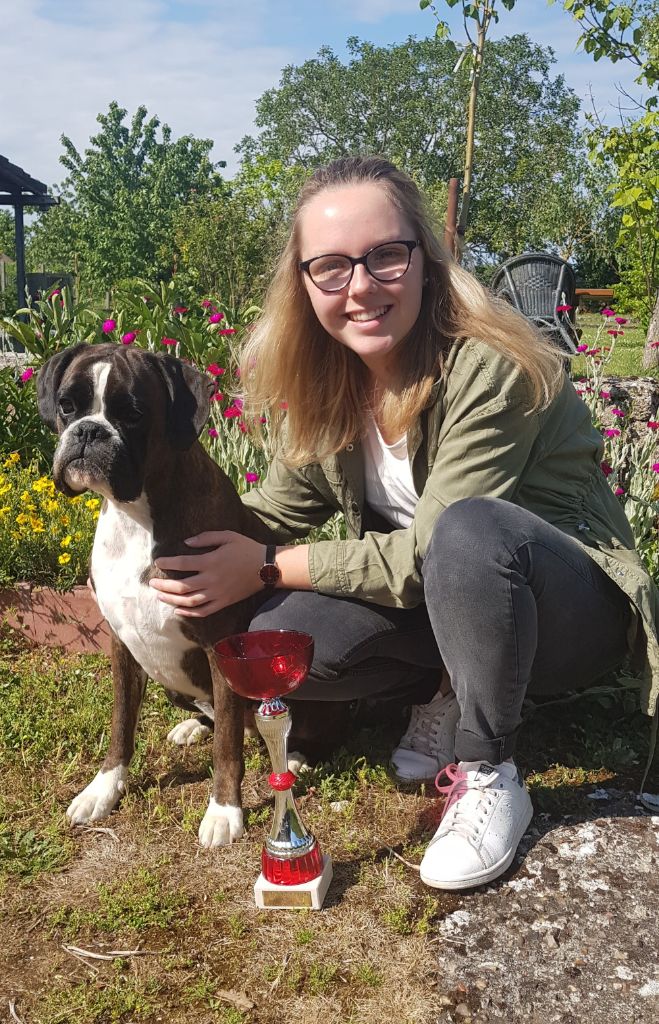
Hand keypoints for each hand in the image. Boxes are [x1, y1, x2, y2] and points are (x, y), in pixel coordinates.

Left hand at [149, 531, 265, 616]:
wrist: (267, 567)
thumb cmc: (246, 548)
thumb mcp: (227, 536)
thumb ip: (205, 538)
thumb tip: (186, 543)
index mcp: (211, 561)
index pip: (183, 563)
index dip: (168, 562)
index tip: (158, 562)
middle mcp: (212, 580)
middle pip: (182, 586)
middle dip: (164, 585)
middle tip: (152, 583)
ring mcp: (218, 593)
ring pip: (190, 601)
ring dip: (172, 600)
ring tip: (159, 596)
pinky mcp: (224, 602)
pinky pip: (204, 611)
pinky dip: (189, 613)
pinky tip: (177, 610)